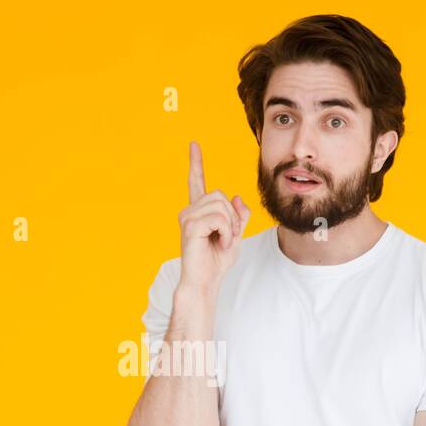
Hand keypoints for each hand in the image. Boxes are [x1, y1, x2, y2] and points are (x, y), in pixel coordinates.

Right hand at [178, 141, 250, 292]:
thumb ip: (238, 215)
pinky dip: (226, 232)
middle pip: (220, 195)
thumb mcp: (235, 235)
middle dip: (232, 217)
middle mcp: (190, 211)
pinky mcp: (190, 226)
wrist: (206, 281)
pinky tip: (219, 244)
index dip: (196, 163)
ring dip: (230, 226)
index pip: (197, 182)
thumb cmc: (216, 261)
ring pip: (221, 206)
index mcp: (199, 211)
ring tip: (222, 242)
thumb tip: (236, 197)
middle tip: (227, 237)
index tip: (194, 144)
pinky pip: (219, 218)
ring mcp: (187, 217)